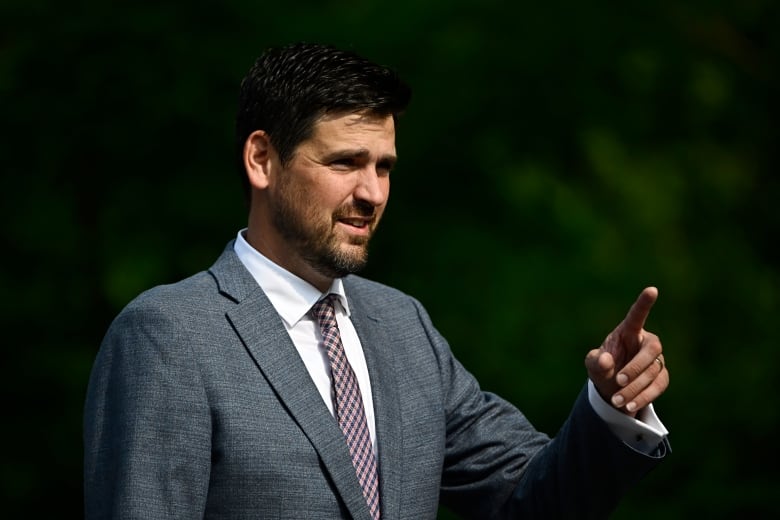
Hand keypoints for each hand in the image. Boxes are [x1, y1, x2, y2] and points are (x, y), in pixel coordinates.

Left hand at [585, 287, 668, 416]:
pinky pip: (658, 386)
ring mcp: (656, 360)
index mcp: (628, 332)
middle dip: (635, 367)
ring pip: (653, 372)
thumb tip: (604, 360)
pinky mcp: (662, 377)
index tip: (652, 289)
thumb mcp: (593, 365)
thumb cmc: (603, 368)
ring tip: (617, 400)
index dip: (644, 303)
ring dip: (635, 388)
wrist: (613, 389)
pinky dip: (643, 397)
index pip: (637, 316)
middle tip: (618, 381)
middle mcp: (646, 342)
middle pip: (651, 350)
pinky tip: (629, 406)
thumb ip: (595, 361)